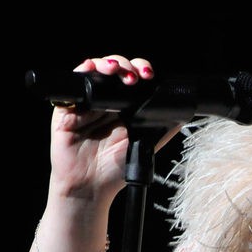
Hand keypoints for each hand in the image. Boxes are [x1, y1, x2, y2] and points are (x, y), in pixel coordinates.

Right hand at [48, 54, 159, 206]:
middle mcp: (105, 101)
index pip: (132, 78)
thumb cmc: (115, 168)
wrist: (91, 187)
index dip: (140, 69)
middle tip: (134, 76)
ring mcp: (86, 103)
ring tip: (115, 70)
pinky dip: (81, 72)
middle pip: (114, 70)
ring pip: (94, 71)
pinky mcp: (67, 109)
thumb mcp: (145, 146)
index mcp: (124, 106)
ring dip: (105, 64)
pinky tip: (90, 69)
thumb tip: (184, 113)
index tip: (149, 75)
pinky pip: (72, 84)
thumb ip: (162, 129)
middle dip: (125, 65)